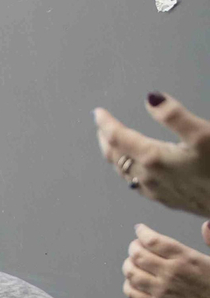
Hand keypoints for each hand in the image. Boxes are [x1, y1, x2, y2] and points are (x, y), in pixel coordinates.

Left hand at [95, 94, 209, 216]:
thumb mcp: (203, 135)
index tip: (98, 113)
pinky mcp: (166, 200)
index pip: (118, 138)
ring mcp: (155, 191)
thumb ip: (175, 116)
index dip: (106, 123)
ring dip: (115, 155)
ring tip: (111, 143)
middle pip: (116, 156)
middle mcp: (148, 177)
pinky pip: (136, 185)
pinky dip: (127, 171)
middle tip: (101, 125)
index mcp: (152, 158)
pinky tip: (133, 171)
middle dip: (106, 139)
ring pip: (124, 171)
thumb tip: (151, 98)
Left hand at [123, 223, 209, 297]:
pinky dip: (128, 286)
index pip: (154, 241)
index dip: (142, 233)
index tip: (139, 229)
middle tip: (134, 246)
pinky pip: (133, 294)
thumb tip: (205, 224)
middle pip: (138, 255)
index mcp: (186, 258)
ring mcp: (162, 290)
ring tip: (131, 263)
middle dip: (133, 248)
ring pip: (132, 273)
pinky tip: (132, 282)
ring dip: (128, 265)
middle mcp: (171, 272)